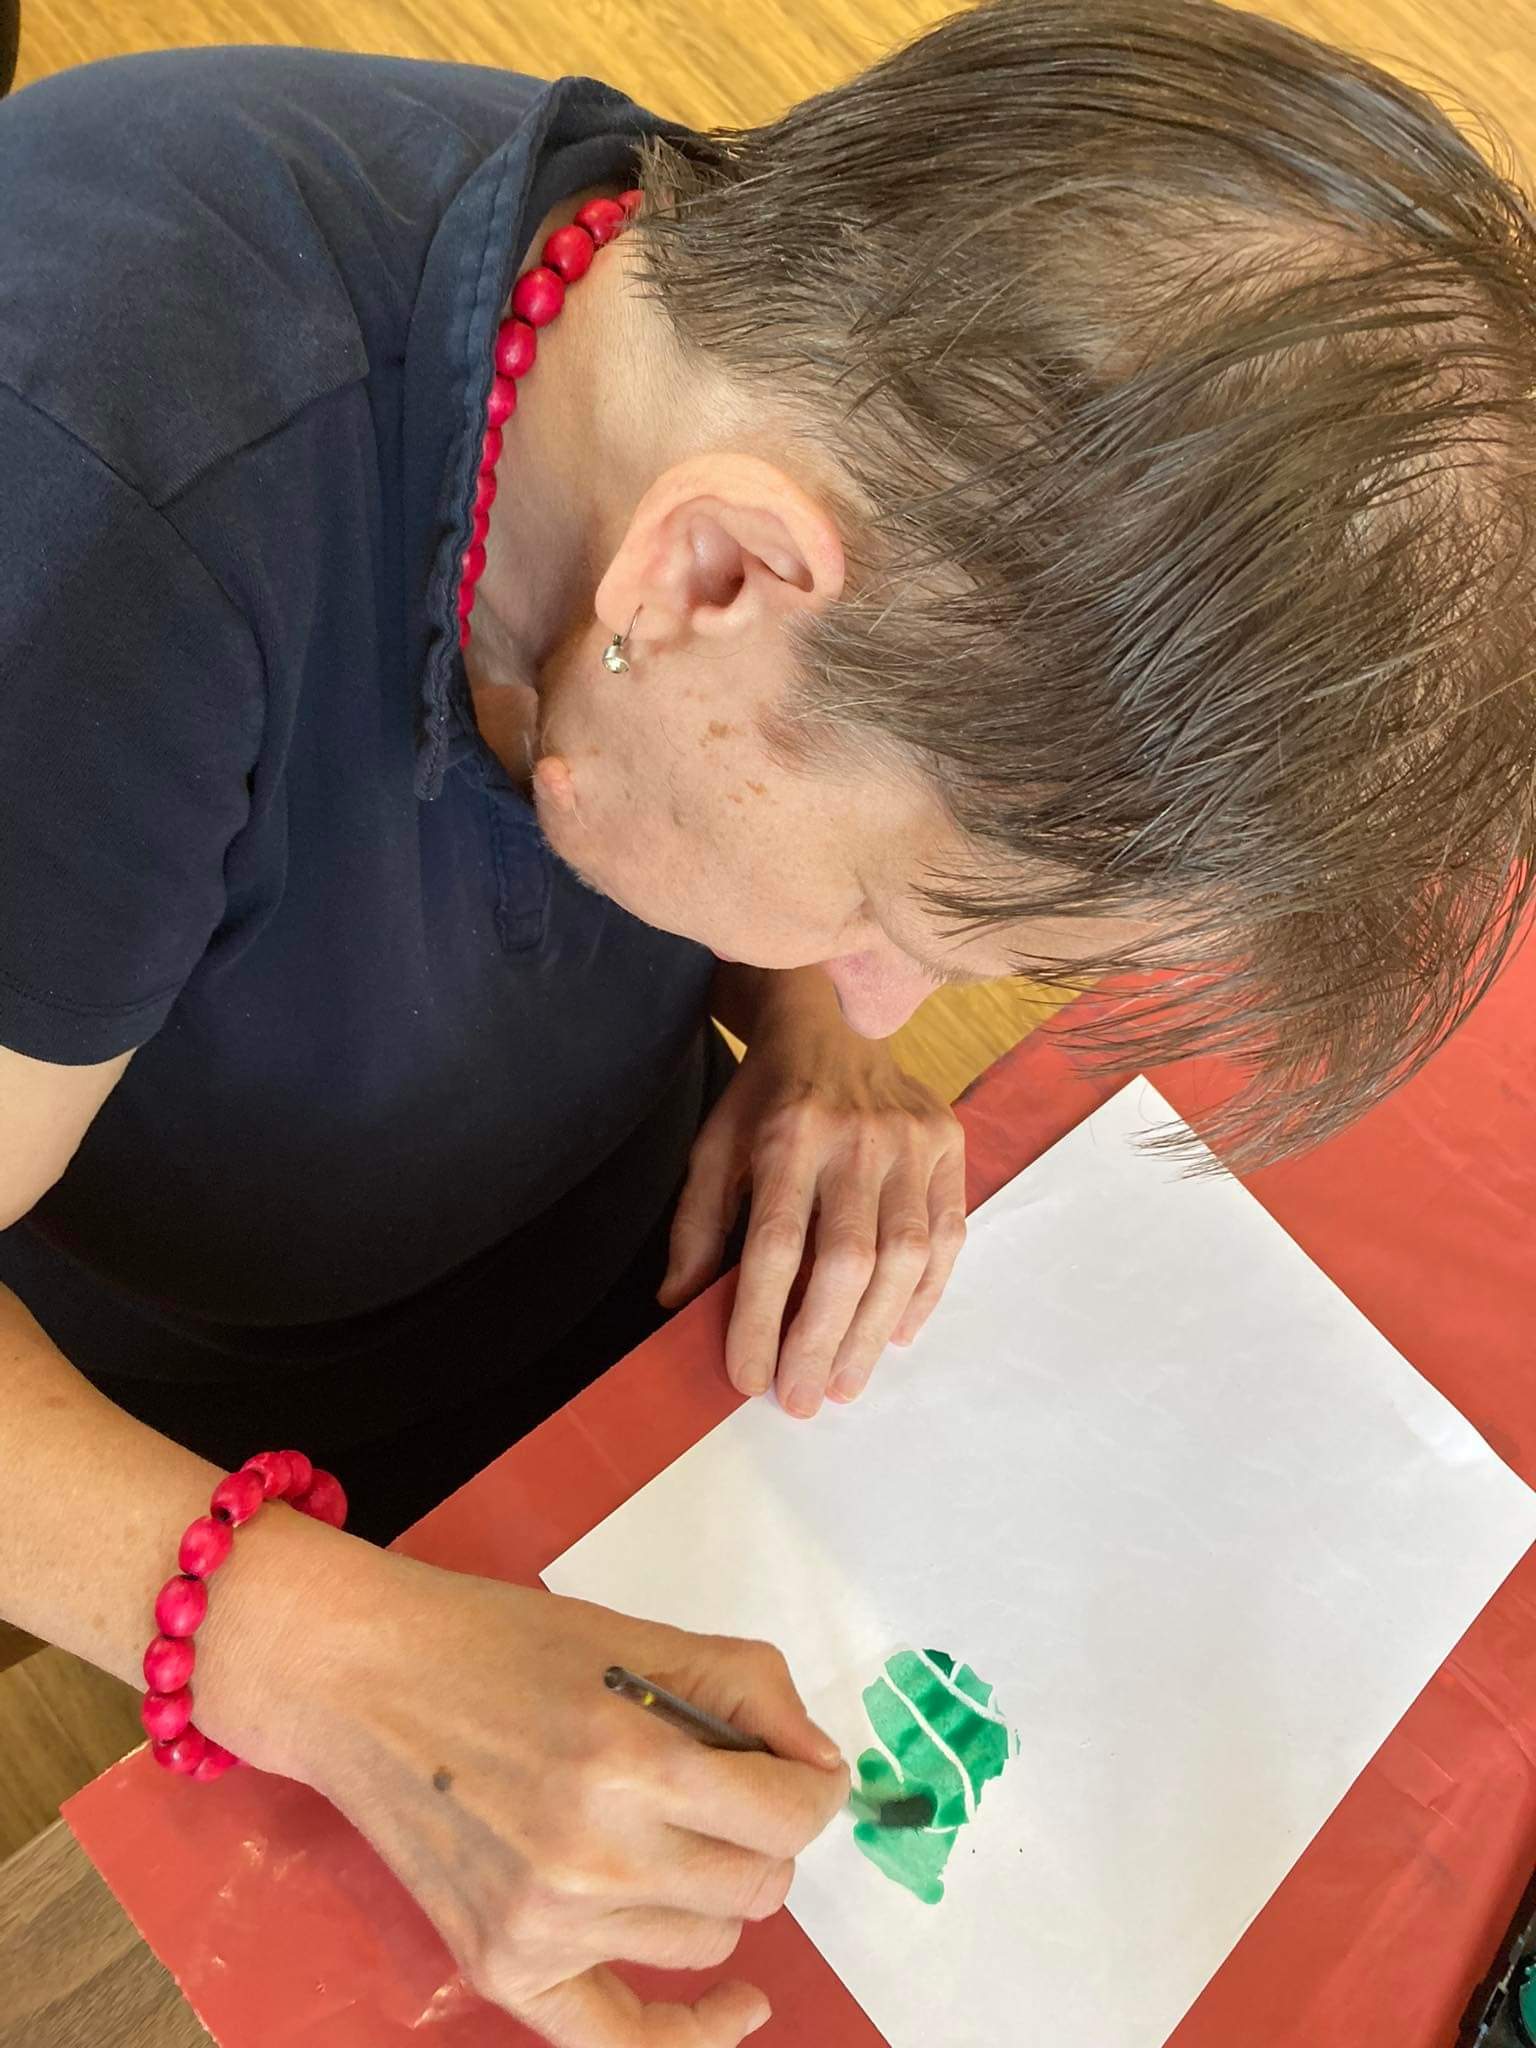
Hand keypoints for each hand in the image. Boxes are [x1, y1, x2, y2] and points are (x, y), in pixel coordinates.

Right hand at [278, 1546, 848, 2047]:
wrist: (364, 1682)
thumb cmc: (499, 1644)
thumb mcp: (638, 1637)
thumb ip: (749, 1690)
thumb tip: (822, 1766)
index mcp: (634, 1761)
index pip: (790, 1816)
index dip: (812, 1787)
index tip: (800, 1771)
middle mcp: (594, 1857)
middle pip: (760, 1883)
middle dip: (763, 1831)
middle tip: (721, 1784)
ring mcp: (545, 1925)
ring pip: (708, 1940)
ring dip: (713, 1888)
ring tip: (662, 1826)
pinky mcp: (504, 1966)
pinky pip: (626, 2041)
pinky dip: (695, 2029)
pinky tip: (742, 2003)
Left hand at [660, 981, 965, 1415]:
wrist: (830, 1020)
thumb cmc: (764, 1096)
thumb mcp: (712, 1145)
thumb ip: (696, 1224)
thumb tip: (681, 1306)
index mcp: (789, 1133)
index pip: (776, 1244)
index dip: (762, 1318)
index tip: (749, 1378)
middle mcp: (857, 1136)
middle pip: (847, 1260)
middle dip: (822, 1342)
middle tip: (803, 1399)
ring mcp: (912, 1139)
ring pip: (905, 1256)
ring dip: (874, 1331)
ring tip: (847, 1382)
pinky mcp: (948, 1144)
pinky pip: (948, 1234)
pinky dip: (925, 1293)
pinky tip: (894, 1332)